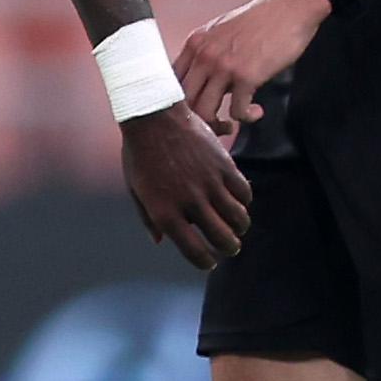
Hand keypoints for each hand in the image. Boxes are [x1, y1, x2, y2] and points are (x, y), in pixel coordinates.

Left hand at [124, 103, 251, 269]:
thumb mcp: (135, 190)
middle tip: (231, 247)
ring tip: (238, 227)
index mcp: (166, 214)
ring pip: (238, 217)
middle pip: (222, 238)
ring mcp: (210, 184)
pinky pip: (243, 191)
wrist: (153, 118)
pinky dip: (245, 201)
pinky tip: (240, 201)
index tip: (209, 262)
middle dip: (229, 248)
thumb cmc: (139, 155)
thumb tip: (160, 241)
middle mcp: (191, 203)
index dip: (204, 261)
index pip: (194, 251)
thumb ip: (148, 219)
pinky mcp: (224, 166)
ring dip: (241, 227)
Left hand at [176, 0, 330, 136]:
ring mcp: (223, 66)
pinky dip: (246, 117)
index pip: (171, 82)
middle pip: (184, 102)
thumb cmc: (262, 18)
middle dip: (196, 121)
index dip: (178, 103)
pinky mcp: (246, 76)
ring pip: (204, 112)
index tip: (191, 113)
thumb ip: (209, 55)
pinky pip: (237, 111)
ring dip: (217, 127)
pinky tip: (254, 111)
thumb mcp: (222, 31)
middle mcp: (204, 55)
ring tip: (230, 126)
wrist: (291, 6)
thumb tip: (207, 83)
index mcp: (196, 43)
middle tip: (212, 126)